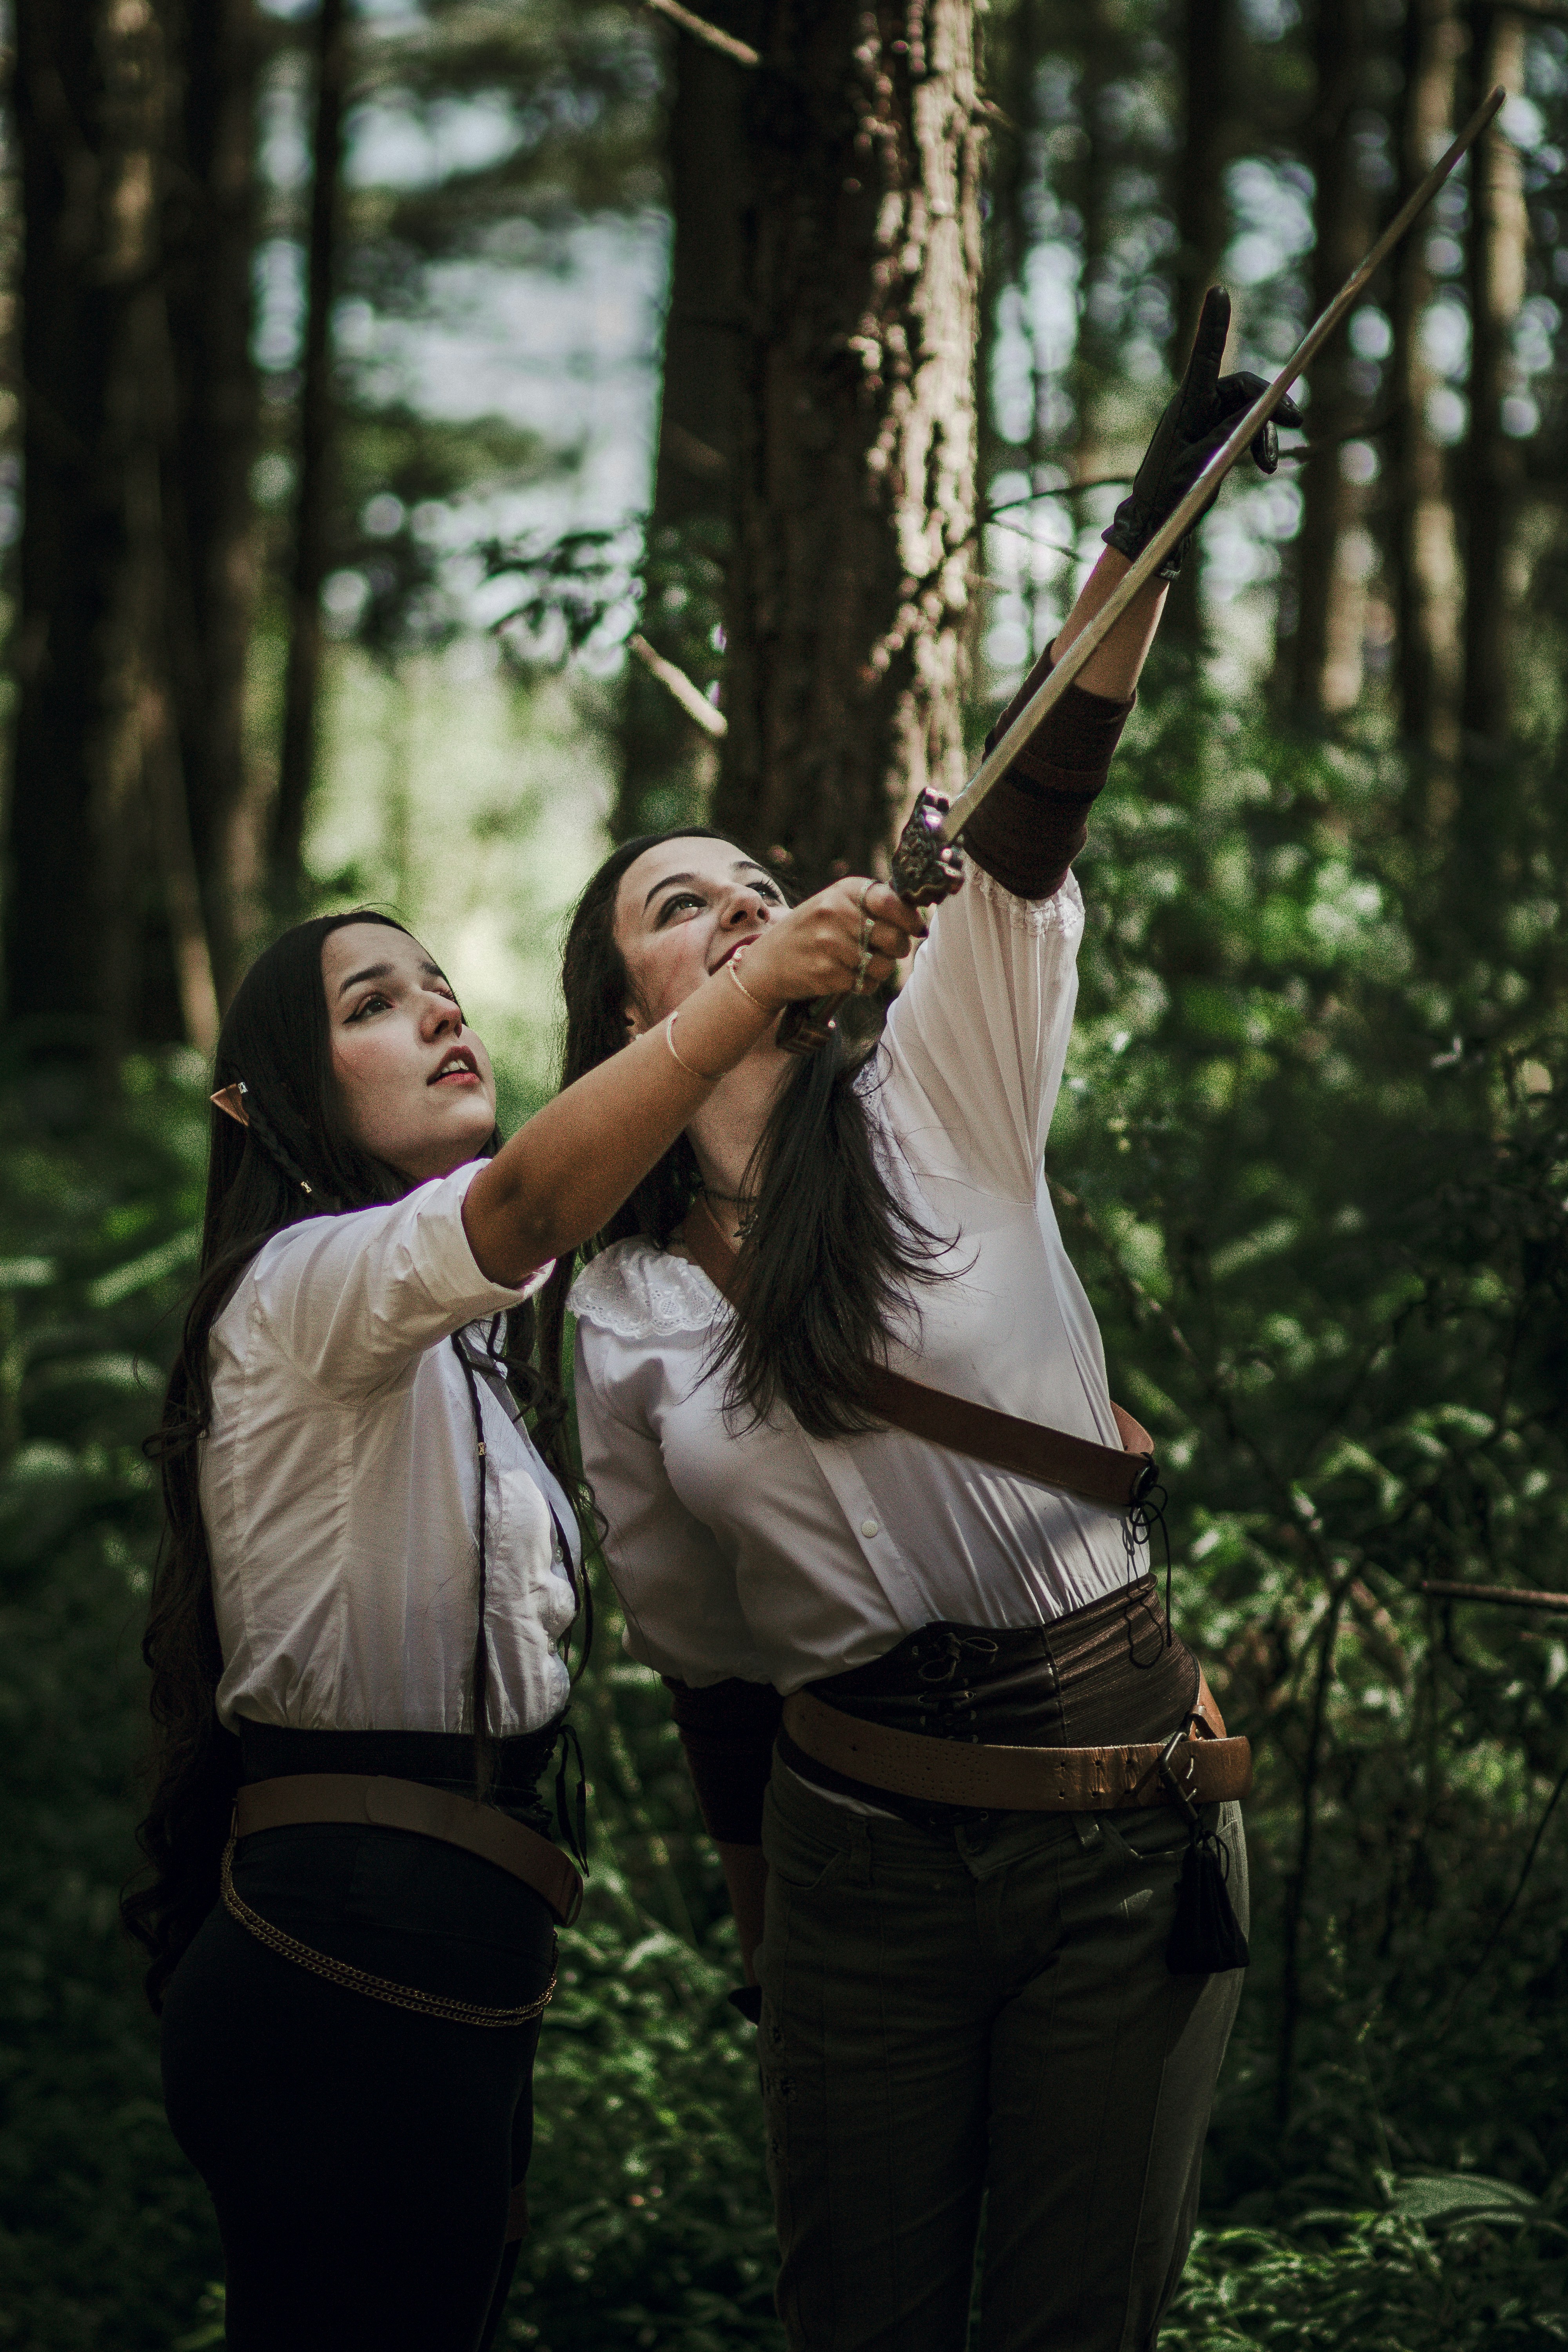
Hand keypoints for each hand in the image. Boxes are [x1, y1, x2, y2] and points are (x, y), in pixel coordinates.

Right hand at [739, 877, 928, 1007]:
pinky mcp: (826, 972)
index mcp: (844, 891)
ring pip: (883, 965)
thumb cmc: (811, 931)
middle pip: (894, 937)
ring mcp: (830, 944)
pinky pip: (865, 983)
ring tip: (863, 965)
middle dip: (898, 949)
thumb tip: (917, 916)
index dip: (910, 919)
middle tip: (888, 950)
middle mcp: (836, 913)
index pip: (893, 902)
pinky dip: (864, 984)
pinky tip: (848, 976)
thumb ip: (871, 905)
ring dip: (880, 970)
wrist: (768, 962)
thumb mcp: (835, 904)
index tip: (916, 928)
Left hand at [1102, 287, 1300, 579]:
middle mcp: (1195, 406)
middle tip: (1297, 422)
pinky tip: (1265, 465)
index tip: (1219, 290)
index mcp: (1187, 406)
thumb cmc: (1171, 495)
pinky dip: (1258, 443)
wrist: (1155, 522)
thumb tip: (1258, 410)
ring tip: (1269, 466)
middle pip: (1243, 389)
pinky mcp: (1212, 436)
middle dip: (1270, 406)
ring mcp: (1204, 420)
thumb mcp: (1204, 463)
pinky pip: (1244, 428)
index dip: (1214, 325)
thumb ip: (1231, 433)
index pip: (1206, 358)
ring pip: (1248, 412)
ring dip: (1265, 434)